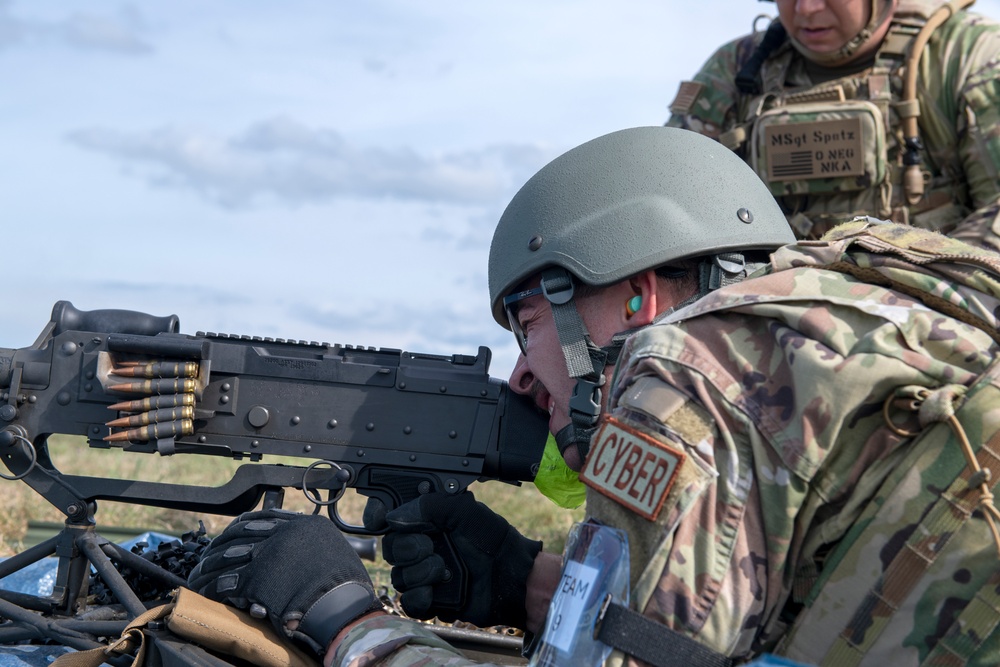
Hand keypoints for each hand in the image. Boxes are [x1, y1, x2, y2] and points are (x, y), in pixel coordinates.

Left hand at [188, 509, 382, 655]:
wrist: (343, 604)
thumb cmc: (345, 583)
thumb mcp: (332, 548)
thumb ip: (310, 543)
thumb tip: (298, 549)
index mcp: (300, 525)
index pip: (262, 518)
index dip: (241, 525)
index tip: (231, 531)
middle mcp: (280, 535)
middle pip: (239, 535)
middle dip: (218, 546)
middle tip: (207, 555)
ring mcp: (266, 556)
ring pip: (227, 557)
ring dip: (208, 568)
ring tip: (198, 575)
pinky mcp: (255, 581)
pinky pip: (225, 583)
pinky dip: (211, 588)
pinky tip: (204, 591)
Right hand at [378, 491, 541, 628]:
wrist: (509, 576)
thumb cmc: (493, 539)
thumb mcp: (463, 510)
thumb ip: (428, 505)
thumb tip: (394, 516)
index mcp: (427, 520)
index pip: (389, 516)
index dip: (378, 516)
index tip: (380, 520)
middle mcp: (422, 545)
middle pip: (390, 548)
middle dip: (408, 548)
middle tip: (431, 546)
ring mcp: (424, 573)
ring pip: (398, 576)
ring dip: (420, 573)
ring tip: (445, 571)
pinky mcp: (429, 599)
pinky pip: (407, 601)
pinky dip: (420, 596)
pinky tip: (436, 591)